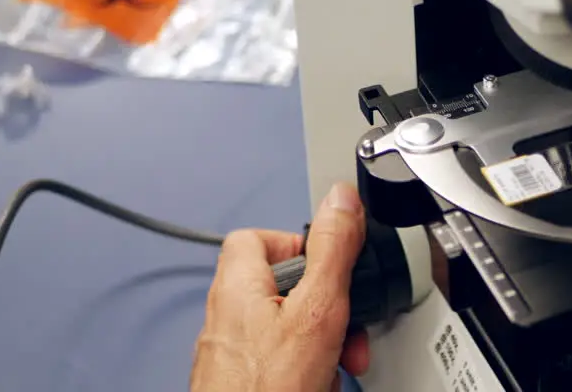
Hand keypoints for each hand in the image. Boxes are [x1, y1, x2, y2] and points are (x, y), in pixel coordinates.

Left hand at [191, 183, 370, 391]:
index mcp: (238, 289)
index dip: (296, 242)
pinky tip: (324, 385)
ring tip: (339, 359)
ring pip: (287, 329)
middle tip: (343, 320)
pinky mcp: (243, 385)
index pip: (256, 238)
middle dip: (324, 304)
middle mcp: (228, 320)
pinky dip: (308, 371)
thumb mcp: (317, 310)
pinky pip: (282, 365)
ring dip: (323, 341)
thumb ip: (332, 251)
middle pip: (281, 286)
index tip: (328, 260)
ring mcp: (232, 357)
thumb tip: (340, 199)